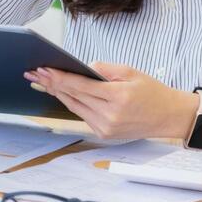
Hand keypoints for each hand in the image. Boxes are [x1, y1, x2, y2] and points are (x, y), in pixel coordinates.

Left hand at [24, 62, 197, 139]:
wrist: (167, 116)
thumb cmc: (151, 91)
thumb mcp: (131, 71)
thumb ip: (104, 69)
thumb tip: (82, 67)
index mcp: (119, 97)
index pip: (82, 86)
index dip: (60, 78)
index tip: (44, 70)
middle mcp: (111, 116)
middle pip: (74, 97)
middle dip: (52, 84)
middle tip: (34, 73)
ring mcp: (106, 128)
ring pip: (75, 107)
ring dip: (57, 94)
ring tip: (41, 82)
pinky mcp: (104, 134)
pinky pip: (82, 115)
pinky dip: (71, 103)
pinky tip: (60, 93)